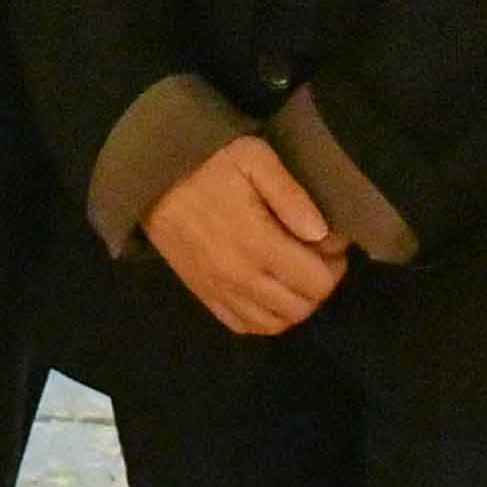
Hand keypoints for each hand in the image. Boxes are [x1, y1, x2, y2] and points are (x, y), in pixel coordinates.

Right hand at [142, 138, 347, 337]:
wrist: (151, 177)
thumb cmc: (209, 162)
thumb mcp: (255, 160)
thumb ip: (291, 196)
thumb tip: (322, 234)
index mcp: (258, 244)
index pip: (317, 282)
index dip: (334, 265)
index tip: (332, 241)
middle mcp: (241, 278)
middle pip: (301, 308)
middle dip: (320, 285)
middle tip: (318, 256)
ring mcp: (220, 291)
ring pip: (275, 323)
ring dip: (295, 305)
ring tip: (296, 274)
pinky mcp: (204, 295)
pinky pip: (244, 326)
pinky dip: (266, 318)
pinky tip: (270, 293)